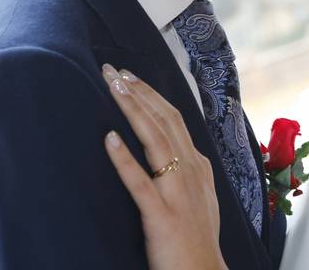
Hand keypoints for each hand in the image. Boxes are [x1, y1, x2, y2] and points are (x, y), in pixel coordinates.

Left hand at [102, 64, 226, 269]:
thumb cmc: (198, 238)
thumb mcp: (199, 194)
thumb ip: (187, 169)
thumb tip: (175, 148)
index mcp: (197, 164)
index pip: (173, 118)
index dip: (150, 94)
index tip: (129, 76)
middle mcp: (190, 170)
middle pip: (163, 120)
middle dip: (138, 92)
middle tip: (113, 71)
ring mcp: (177, 191)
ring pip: (154, 140)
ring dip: (133, 110)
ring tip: (113, 87)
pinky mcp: (161, 215)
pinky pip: (140, 183)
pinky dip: (124, 159)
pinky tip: (109, 138)